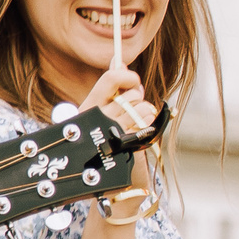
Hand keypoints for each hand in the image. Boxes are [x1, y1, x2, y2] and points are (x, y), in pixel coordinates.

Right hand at [76, 69, 156, 228]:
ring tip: (137, 126)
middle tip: (133, 113)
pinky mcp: (125, 145)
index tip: (134, 82)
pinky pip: (147, 123)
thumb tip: (119, 59)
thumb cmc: (109, 140)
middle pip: (132, 95)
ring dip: (146, 114)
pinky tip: (142, 134)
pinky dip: (149, 125)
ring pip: (143, 108)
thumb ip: (114, 87)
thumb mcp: (106, 112)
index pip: (110, 80)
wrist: (112, 180)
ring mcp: (110, 132)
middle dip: (139, 101)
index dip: (127, 76)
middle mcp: (96, 118)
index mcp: (89, 106)